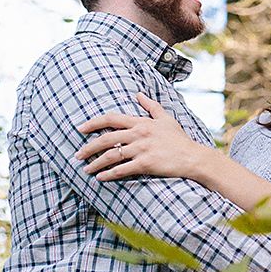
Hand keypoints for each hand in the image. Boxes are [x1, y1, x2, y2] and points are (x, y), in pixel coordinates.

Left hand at [76, 93, 206, 180]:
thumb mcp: (166, 118)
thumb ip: (151, 106)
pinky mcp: (145, 164)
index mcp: (141, 122)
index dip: (93, 123)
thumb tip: (138, 94)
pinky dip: (109, 174)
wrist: (193, 157)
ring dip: (96, 163)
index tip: (80, 128)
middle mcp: (139, 134)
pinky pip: (122, 169)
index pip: (111, 119)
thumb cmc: (179, 139)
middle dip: (89, 147)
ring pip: (111, 155)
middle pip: (106, 138)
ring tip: (86, 169)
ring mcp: (142, 149)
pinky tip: (100, 178)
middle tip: (78, 155)